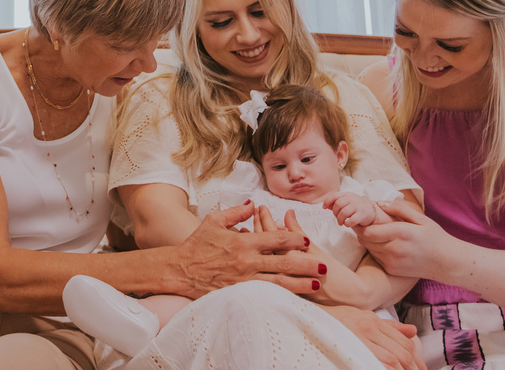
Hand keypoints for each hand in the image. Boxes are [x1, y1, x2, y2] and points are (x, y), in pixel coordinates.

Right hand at [174, 202, 322, 297]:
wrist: (180, 270)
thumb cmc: (197, 244)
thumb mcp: (214, 220)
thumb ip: (235, 213)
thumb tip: (252, 204)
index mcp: (243, 242)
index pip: (274, 239)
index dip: (293, 239)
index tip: (307, 240)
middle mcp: (247, 261)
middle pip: (283, 262)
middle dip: (306, 264)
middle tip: (324, 266)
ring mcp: (244, 279)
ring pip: (277, 282)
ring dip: (299, 283)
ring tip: (316, 284)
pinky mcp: (240, 293)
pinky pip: (264, 294)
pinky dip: (280, 296)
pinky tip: (293, 299)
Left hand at [324, 191, 379, 226]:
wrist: (370, 210)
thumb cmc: (355, 206)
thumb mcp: (346, 201)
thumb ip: (336, 203)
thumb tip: (325, 206)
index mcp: (346, 195)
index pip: (335, 195)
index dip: (327, 201)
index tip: (324, 207)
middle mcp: (352, 199)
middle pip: (338, 204)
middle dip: (335, 212)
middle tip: (336, 217)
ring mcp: (357, 206)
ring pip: (344, 212)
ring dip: (339, 219)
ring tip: (340, 222)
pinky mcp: (362, 215)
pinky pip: (352, 220)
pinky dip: (347, 224)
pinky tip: (347, 224)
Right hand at [324, 305, 420, 369]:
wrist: (306, 319)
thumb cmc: (334, 320)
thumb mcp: (362, 317)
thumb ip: (388, 326)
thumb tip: (413, 332)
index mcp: (372, 320)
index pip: (404, 342)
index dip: (417, 359)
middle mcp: (367, 328)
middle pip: (401, 352)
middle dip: (413, 368)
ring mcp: (357, 339)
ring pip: (390, 360)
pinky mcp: (348, 349)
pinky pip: (374, 363)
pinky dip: (384, 369)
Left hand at [355, 198, 451, 278]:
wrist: (447, 262)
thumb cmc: (434, 237)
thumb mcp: (420, 218)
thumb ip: (399, 208)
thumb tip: (379, 203)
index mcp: (400, 233)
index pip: (368, 231)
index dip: (360, 225)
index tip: (361, 218)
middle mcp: (394, 249)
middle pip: (365, 240)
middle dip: (362, 232)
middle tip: (364, 224)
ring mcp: (393, 262)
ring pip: (369, 249)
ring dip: (369, 241)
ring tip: (376, 233)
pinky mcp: (393, 270)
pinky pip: (377, 258)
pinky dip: (376, 251)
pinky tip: (386, 245)